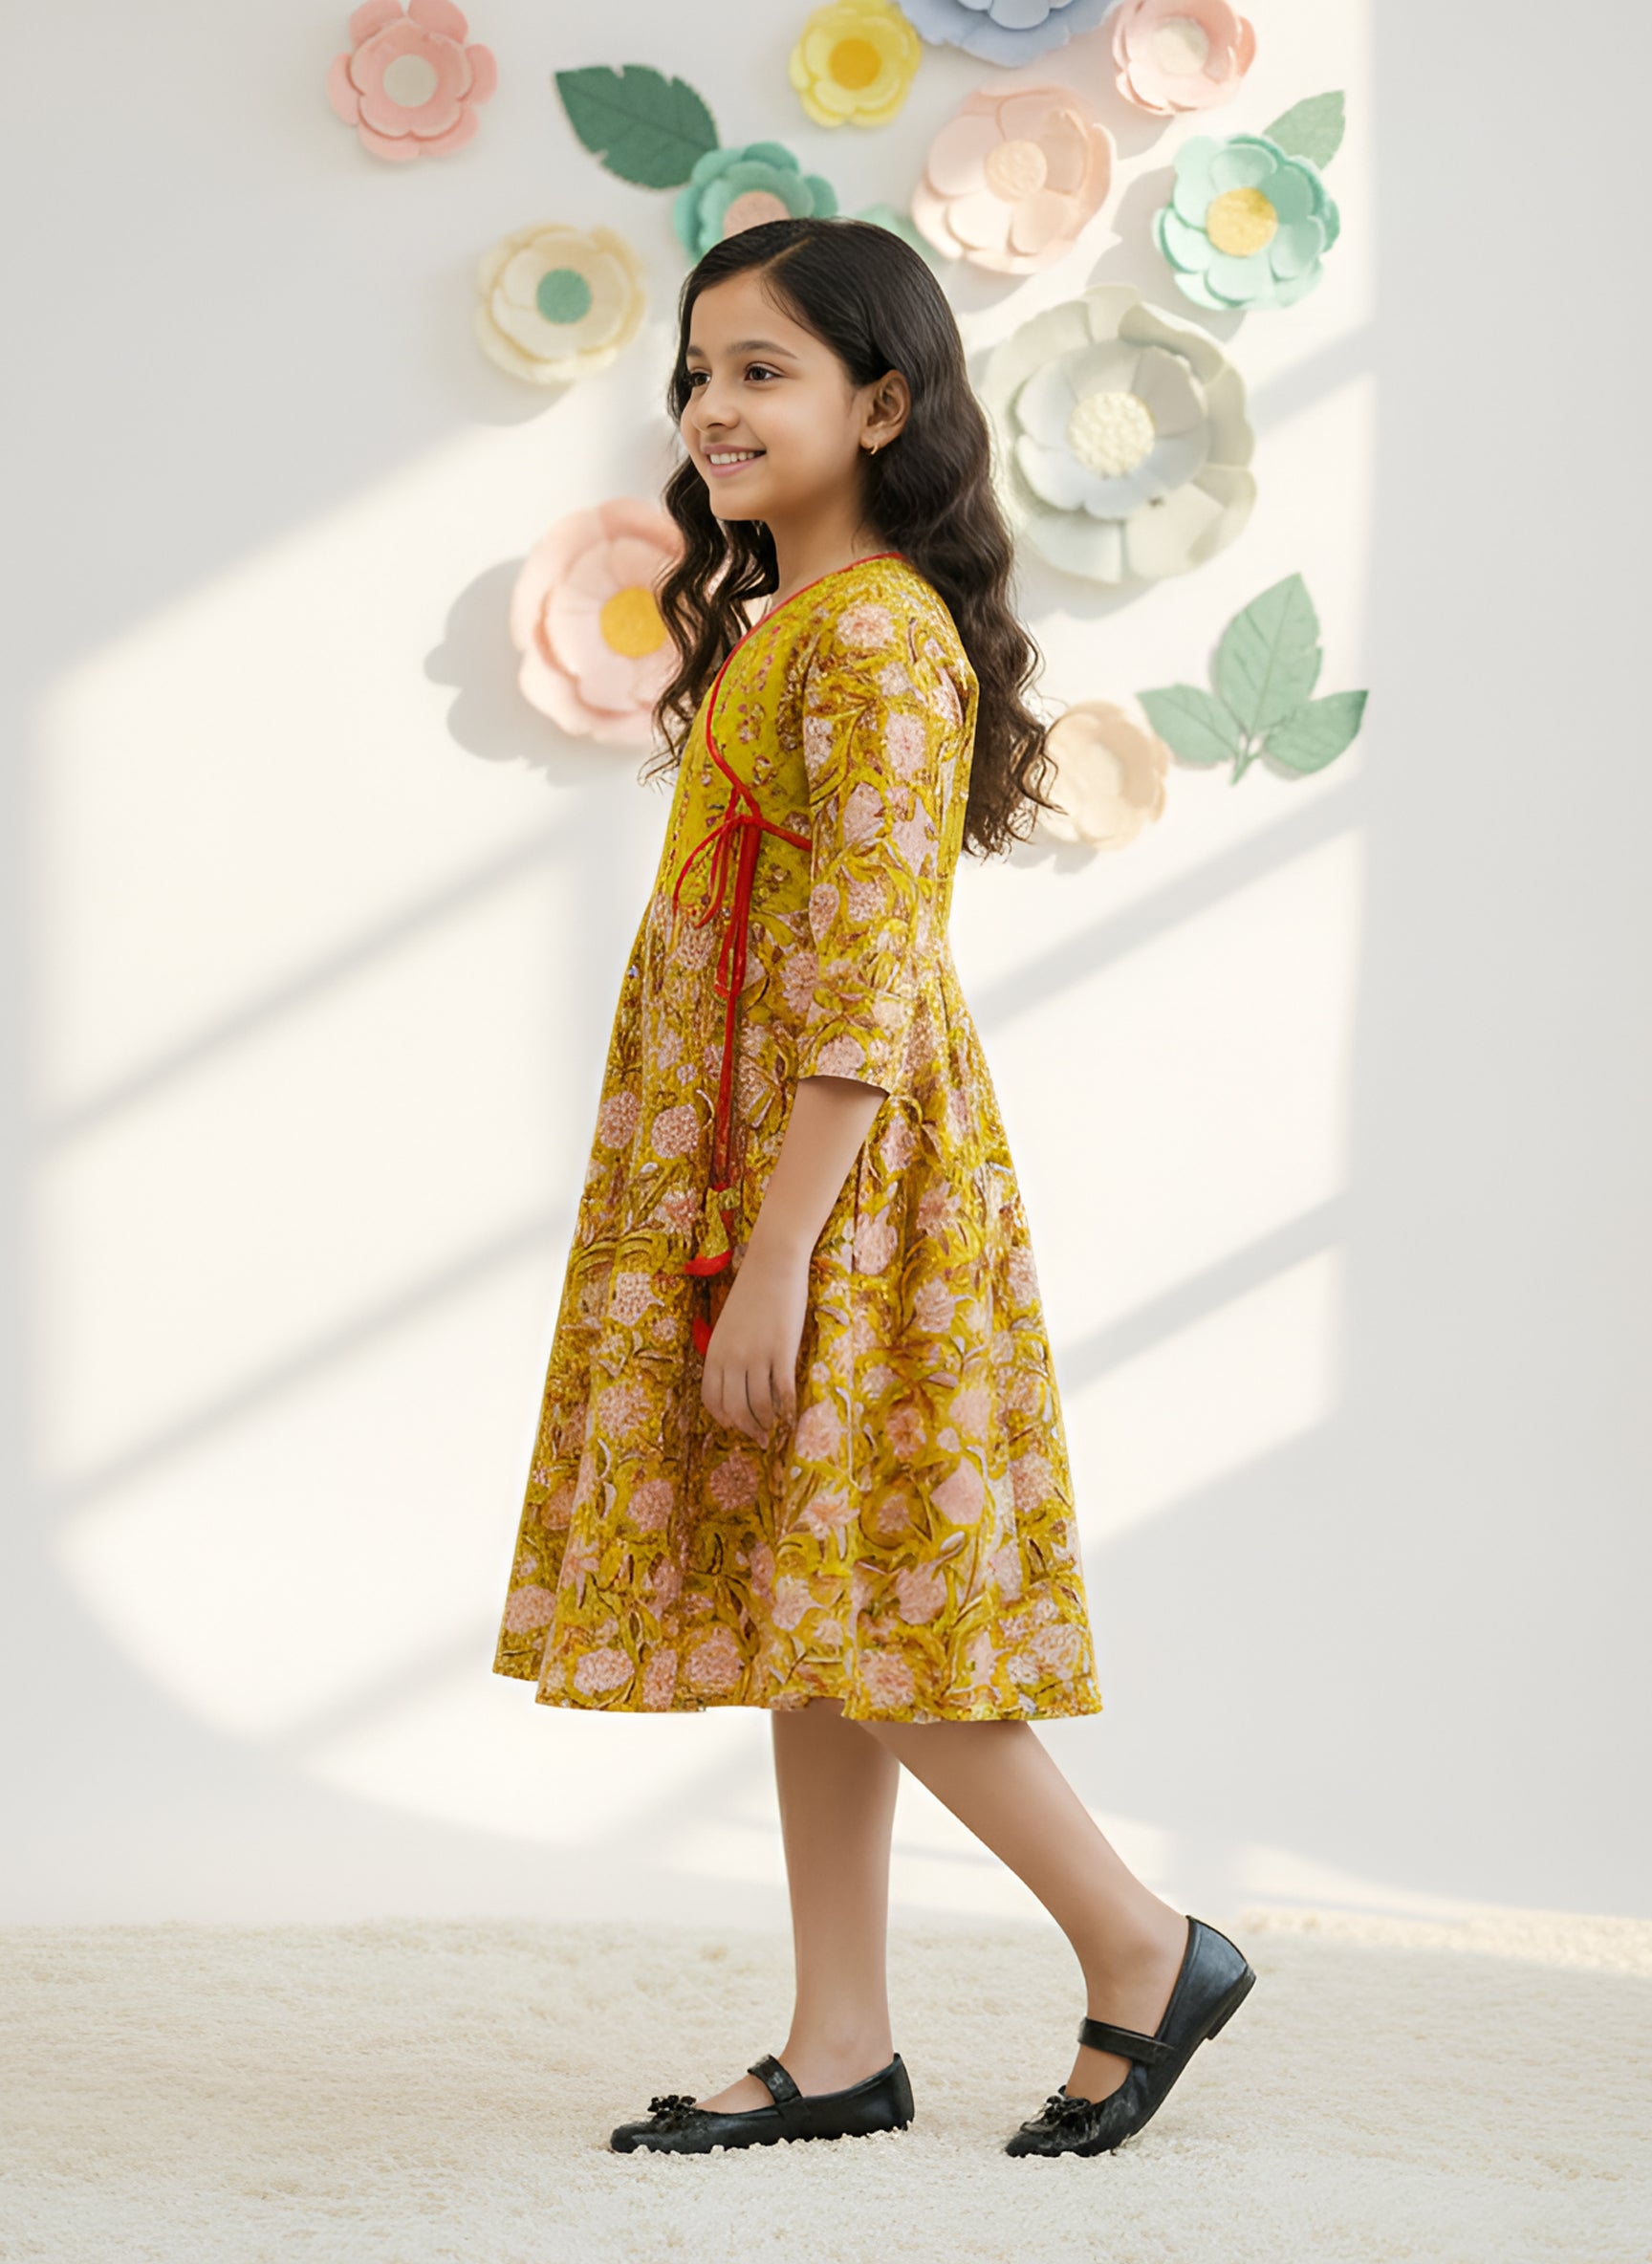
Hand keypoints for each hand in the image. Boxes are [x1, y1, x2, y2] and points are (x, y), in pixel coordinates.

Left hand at [700, 1241, 809, 1447]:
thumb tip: (736, 1380)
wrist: (772, 1263)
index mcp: (714, 1352)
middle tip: (760, 1437)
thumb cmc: (753, 1291)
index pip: (712, 1400)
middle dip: (747, 1429)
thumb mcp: (729, 1325)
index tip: (736, 1426)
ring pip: (759, 1406)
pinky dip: (788, 1410)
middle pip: (735, 1409)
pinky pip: (783, 1392)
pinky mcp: (782, 1351)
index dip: (724, 1419)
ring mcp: (756, 1356)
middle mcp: (731, 1358)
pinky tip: (794, 1415)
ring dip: (768, 1424)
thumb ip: (728, 1352)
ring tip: (776, 1429)